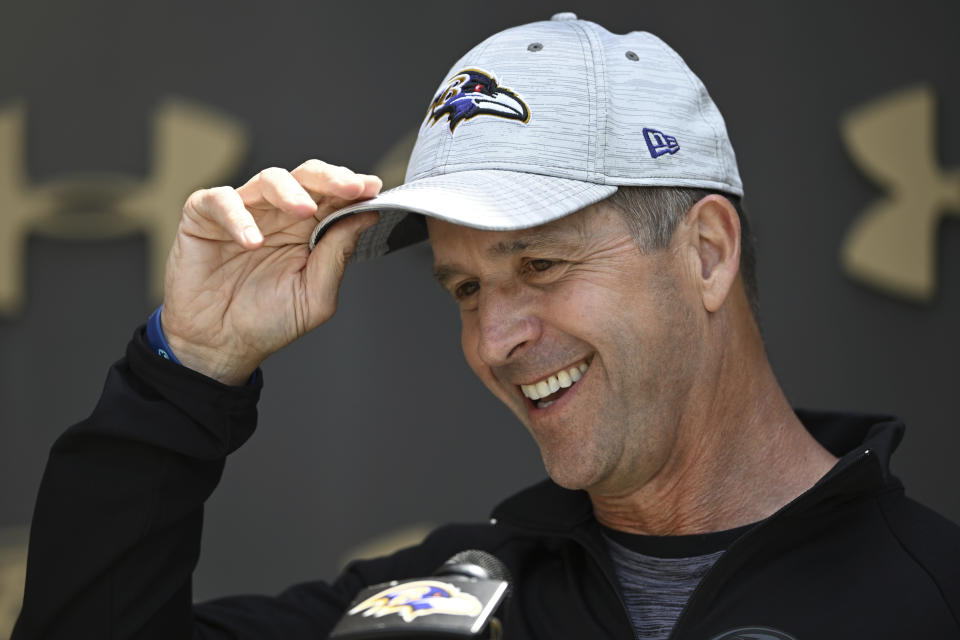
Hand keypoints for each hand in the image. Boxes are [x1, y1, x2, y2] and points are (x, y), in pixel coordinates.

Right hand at [161, 159, 381, 383]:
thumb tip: (366, 217)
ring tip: (304, 210)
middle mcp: (278, 214)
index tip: (372, 188)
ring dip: (290, 191)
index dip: (352, 187)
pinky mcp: (203, 216)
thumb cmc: (266, 321)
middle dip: (330, 178)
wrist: (218, 345)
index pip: (333, 196)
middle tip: (350, 188)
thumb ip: (337, 255)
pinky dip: (238, 216)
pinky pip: (221, 201)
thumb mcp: (314, 295)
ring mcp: (242, 212)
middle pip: (306, 177)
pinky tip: (252, 241)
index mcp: (307, 229)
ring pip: (268, 179)